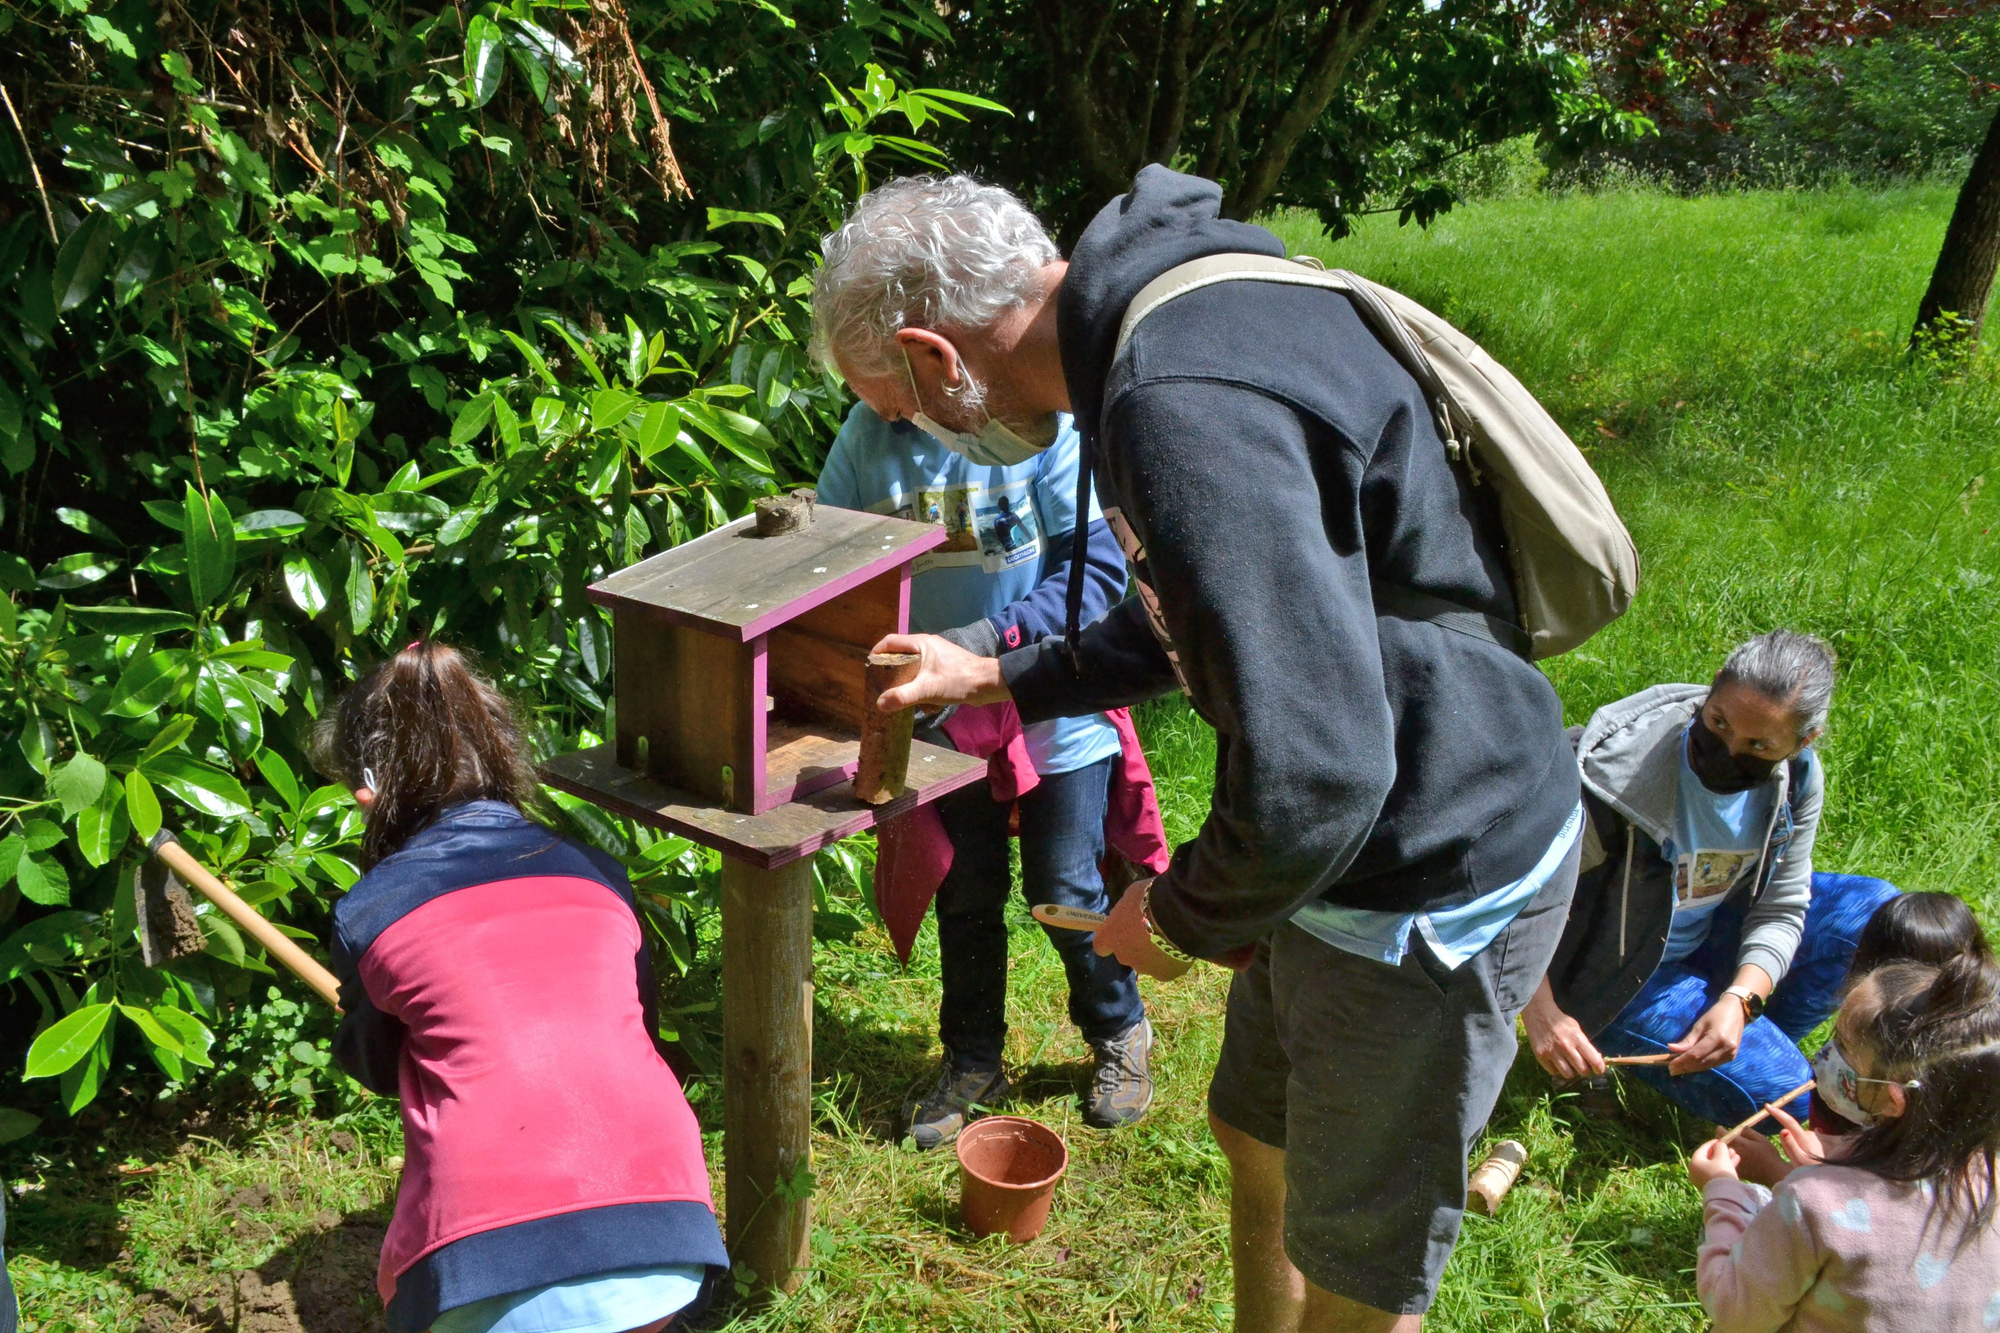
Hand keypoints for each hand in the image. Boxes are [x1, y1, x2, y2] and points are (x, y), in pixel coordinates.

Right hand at [869, 633, 1010, 710]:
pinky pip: (925, 679)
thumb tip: (880, 704)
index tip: (869, 668)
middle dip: (893, 676)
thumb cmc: (958, 680)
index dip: (877, 653)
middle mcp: (927, 647)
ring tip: (910, 702)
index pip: (890, 641)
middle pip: (900, 657)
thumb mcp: (928, 689)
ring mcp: (936, 658)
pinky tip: (930, 706)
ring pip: (913, 671)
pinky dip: (924, 692)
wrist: (988, 684)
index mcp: (921, 643)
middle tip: (885, 688)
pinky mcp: (944, 670)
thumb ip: (903, 696)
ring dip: (911, 688)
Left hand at [1092, 878, 1192, 980]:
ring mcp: (1144, 968)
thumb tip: (1129, 913)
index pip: (1101, 945)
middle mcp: (1124, 956)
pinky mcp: (1164, 975)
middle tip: (1151, 929)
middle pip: (1126, 953)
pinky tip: (1180, 946)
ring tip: (1169, 937)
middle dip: (1135, 944)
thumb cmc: (1151, 899)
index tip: (1118, 932)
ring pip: (1146, 962)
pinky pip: (1165, 968)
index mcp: (1111, 936)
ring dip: (1153, 952)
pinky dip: (1171, 959)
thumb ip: (1127, 910)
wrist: (1180, 915)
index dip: (1110, 939)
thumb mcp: (1132, 896)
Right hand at [1523, 980, 1606, 1079]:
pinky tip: (1556, 1060)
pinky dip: (1556, 1069)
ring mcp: (1552, 1052)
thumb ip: (1585, 1044)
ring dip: (1571, 1071)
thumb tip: (1595, 1060)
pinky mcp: (1541, 1056)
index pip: (1594, 1060)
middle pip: (1582, 1070)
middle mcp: (1565, 1046)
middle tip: (1582, 1066)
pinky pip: (1554, 1072)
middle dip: (1585, 1070)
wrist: (1538, 1013)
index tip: (1599, 1070)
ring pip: (1568, 1074)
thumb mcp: (1576, 1028)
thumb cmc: (1560, 1021)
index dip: (1599, 1068)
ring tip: (1568, 1064)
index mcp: (1577, 1038)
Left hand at [1668, 997, 1746, 1075]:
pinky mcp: (1732, 1057)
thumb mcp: (1700, 1024)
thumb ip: (1688, 1040)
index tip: (1670, 1066)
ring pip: (1708, 1066)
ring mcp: (1731, 1054)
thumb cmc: (1716, 1014)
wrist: (1737, 1012)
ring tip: (1679, 1069)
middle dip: (1686, 1067)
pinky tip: (1691, 1065)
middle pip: (1702, 1063)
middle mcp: (1726, 1048)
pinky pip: (1714, 1064)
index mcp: (1717, 1037)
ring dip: (1692, 1068)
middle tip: (1672, 1070)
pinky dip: (1702, 1065)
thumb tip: (1671, 1048)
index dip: (1682, 1061)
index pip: (1696, 1054)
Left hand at [1688, 1137, 1741, 1187]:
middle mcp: (1696, 1171)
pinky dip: (1725, 1167)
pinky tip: (1736, 1161)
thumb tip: (1719, 1144)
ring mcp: (1702, 1180)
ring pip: (1715, 1166)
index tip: (1720, 1140)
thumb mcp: (1722, 1157)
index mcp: (1694, 1163)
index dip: (1712, 1144)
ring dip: (1725, 1159)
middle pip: (1709, 1158)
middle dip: (1721, 1152)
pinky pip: (1717, 1173)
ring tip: (1736, 1154)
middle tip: (1730, 1148)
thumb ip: (1720, 1148)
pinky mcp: (1710, 1186)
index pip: (1702, 1150)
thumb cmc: (1721, 1172)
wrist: (1725, 1195)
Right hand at [1765, 1103, 1823, 1166]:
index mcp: (1804, 1138)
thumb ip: (1790, 1145)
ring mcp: (1815, 1137)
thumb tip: (1783, 1130)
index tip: (1767, 1106)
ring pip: (1797, 1136)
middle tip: (1792, 1157)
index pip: (1789, 1122)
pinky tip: (1807, 1155)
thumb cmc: (1811, 1170)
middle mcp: (1810, 1134)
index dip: (1778, 1113)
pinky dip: (1801, 1145)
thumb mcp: (1798, 1160)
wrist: (1828, 1177)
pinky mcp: (1817, 1141)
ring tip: (1801, 1160)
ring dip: (1795, 1144)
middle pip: (1792, 1130)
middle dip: (1787, 1139)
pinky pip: (1804, 1139)